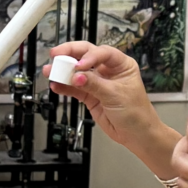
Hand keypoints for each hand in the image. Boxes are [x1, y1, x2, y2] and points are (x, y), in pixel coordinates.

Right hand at [45, 39, 163, 144]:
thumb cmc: (137, 113)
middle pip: (86, 54)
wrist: (136, 135)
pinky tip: (56, 85)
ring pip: (77, 71)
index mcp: (121, 64)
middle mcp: (108, 70)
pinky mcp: (90, 95)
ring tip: (50, 71)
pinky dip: (64, 86)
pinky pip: (74, 88)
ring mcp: (98, 82)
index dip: (89, 56)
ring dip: (63, 71)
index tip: (79, 66)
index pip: (102, 52)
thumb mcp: (115, 95)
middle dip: (70, 54)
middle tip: (56, 56)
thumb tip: (77, 75)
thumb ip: (94, 84)